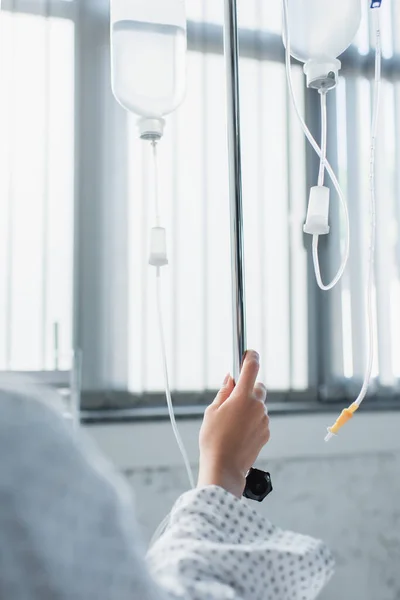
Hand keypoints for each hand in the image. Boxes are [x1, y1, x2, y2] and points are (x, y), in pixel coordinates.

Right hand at [198, 350, 269, 498]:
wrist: (224, 468)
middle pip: (257, 386)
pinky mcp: (266, 432)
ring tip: (232, 423)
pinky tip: (238, 433)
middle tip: (232, 399)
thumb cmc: (213, 440)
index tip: (249, 352)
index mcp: (243, 397)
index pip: (251, 368)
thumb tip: (230, 379)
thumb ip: (223, 392)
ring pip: (258, 404)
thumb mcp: (212, 411)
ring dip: (249, 407)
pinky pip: (260, 419)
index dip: (250, 357)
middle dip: (247, 388)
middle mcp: (257, 405)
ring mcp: (264, 419)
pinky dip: (252, 420)